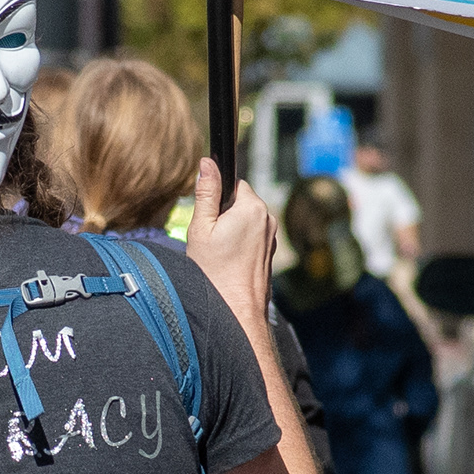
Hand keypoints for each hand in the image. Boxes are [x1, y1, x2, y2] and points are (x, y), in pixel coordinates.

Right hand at [184, 156, 274, 313]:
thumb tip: (208, 163)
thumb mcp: (201, 228)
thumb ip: (206, 193)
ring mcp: (272, 236)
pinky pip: (252, 236)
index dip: (217, 198)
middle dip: (224, 214)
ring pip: (245, 219)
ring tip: (219, 253)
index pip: (234, 184)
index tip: (208, 217)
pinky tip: (229, 261)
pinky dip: (239, 243)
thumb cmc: (214, 272)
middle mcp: (268, 218)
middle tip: (211, 239)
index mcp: (252, 207)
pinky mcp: (270, 250)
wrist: (236, 310)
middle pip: (240, 201)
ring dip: (232, 229)